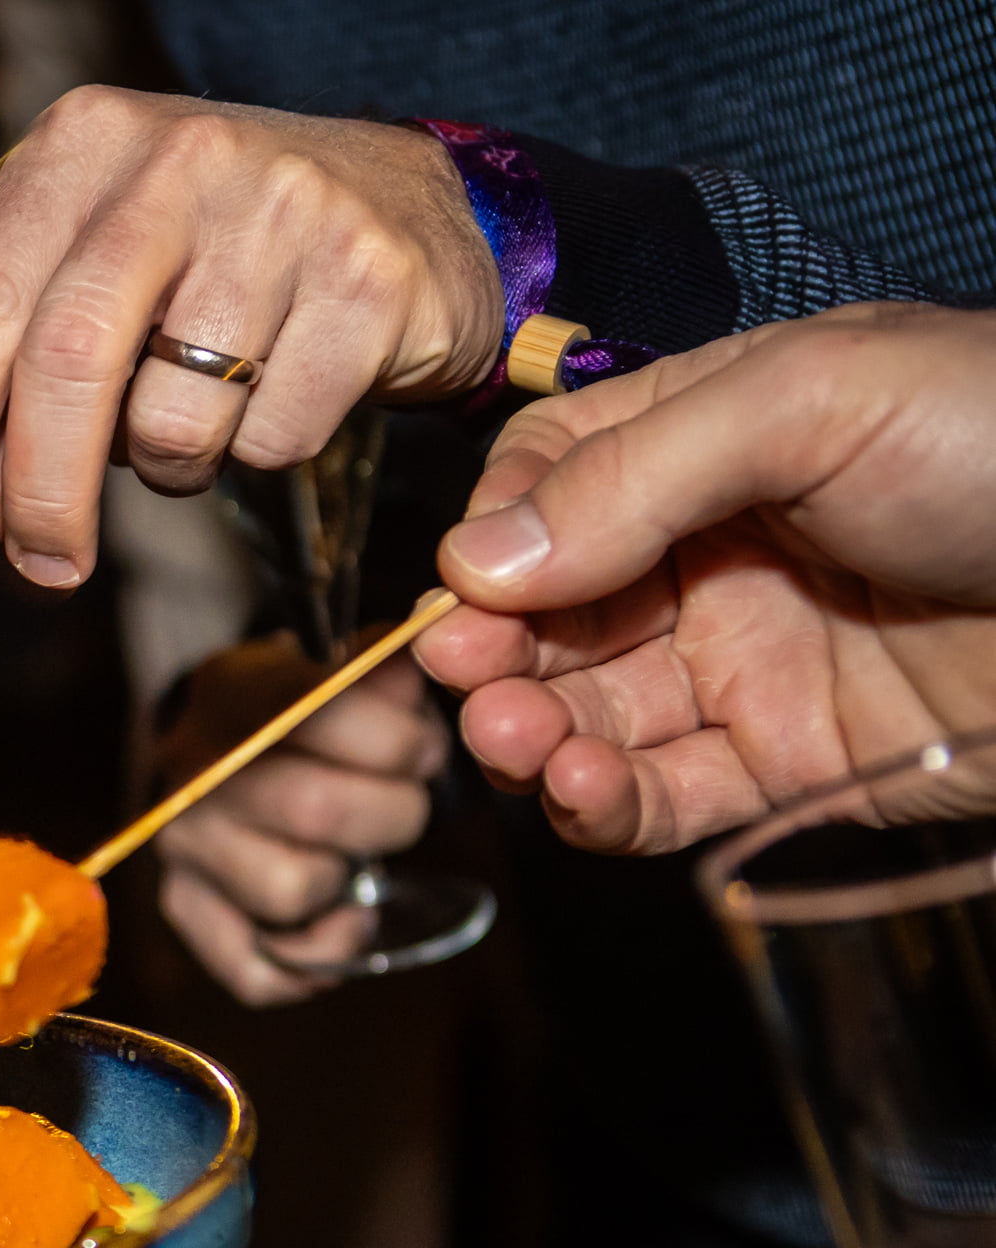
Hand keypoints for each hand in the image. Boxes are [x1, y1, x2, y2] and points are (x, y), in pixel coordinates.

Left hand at [0, 91, 498, 584]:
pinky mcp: (368, 279)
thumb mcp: (93, 277)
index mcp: (81, 146)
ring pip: (173, 418)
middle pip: (66, 360)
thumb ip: (5, 379)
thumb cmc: (210, 261)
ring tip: (200, 414)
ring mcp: (282, 210)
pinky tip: (282, 390)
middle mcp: (176, 161)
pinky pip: (272, 436)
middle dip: (38, 492)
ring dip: (168, 467)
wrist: (405, 206)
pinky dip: (258, 450)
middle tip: (38, 568)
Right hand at [154, 646, 442, 1005]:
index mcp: (233, 698)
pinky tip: (341, 920)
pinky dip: (314, 958)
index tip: (417, 746)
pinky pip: (256, 970)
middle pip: (319, 812)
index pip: (329, 717)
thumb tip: (441, 626)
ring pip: (295, 892)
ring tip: (354, 853)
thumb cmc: (291, 706)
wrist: (209, 745)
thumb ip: (385, 660)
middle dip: (394, 813)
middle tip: (400, 803)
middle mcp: (195, 778)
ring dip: (351, 880)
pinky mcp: (184, 912)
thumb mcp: (330, 662)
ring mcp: (183, 852)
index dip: (402, 741)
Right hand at [419, 306, 995, 853]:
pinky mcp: (785, 766)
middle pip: (548, 613)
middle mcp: (714, 552)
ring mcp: (748, 663)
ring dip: (528, 735)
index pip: (548, 488)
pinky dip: (598, 807)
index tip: (471, 592)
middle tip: (471, 681)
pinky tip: (578, 790)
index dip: (493, 543)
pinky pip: (658, 799)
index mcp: (715, 438)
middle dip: (493, 653)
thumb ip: (636, 474)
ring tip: (519, 741)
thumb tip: (473, 563)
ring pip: (587, 713)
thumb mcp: (815, 402)